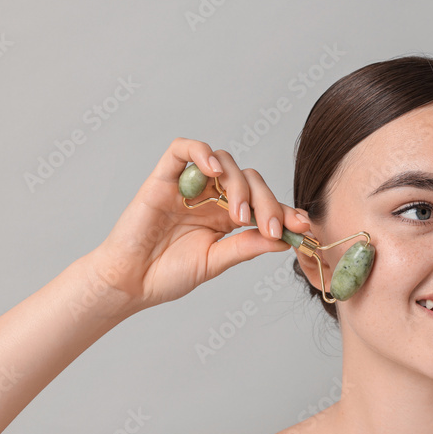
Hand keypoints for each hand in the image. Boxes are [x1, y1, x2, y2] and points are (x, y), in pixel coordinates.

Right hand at [86, 138, 309, 316]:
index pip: (263, 203)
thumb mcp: (215, 262)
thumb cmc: (167, 275)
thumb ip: (245, 246)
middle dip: (267, 202)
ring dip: (239, 185)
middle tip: (270, 227)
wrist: (129, 283)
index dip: (285, 210)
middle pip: (250, 180)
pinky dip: (201, 153)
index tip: (303, 225)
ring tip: (238, 214)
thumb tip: (284, 238)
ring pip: (224, 163)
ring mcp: (188, 186)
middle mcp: (211, 197)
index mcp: (226, 217)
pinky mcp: (163, 178)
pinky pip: (182, 150)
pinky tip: (214, 172)